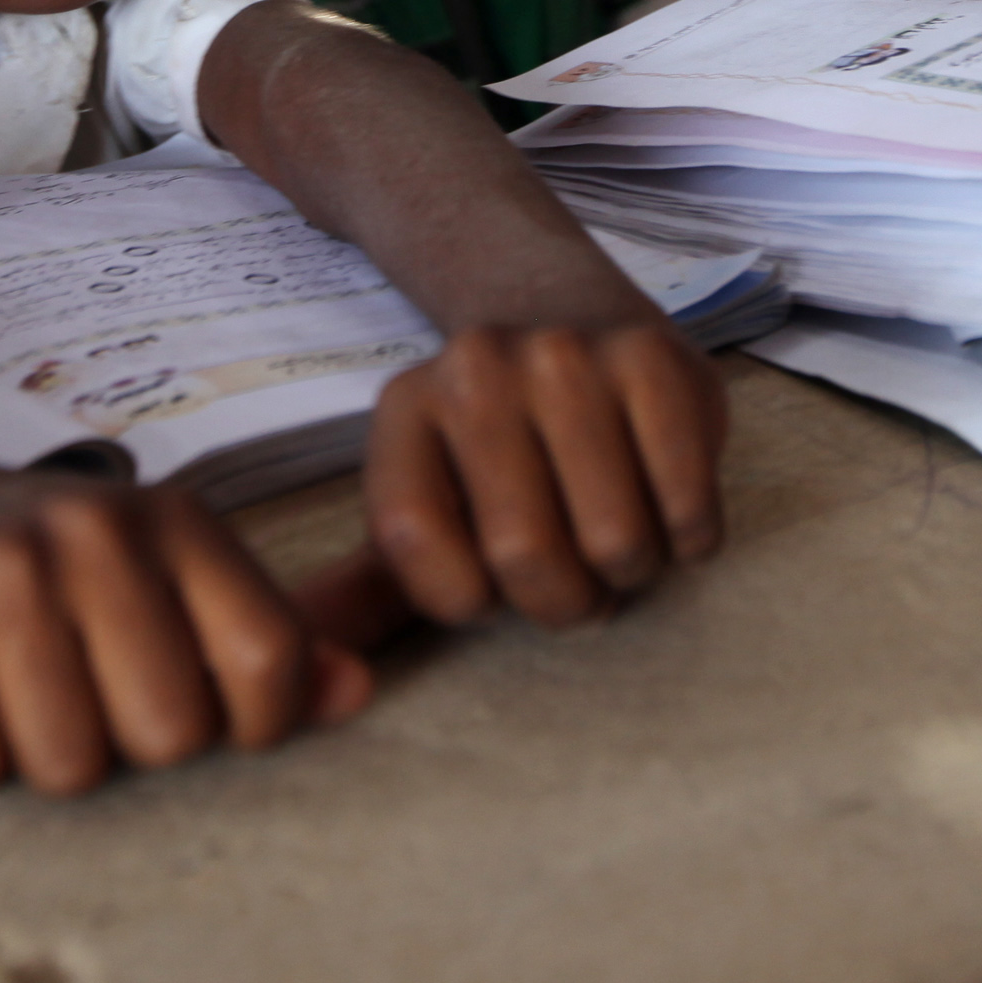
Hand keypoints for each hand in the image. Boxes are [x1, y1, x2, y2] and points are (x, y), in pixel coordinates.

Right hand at [0, 452, 370, 794]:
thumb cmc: (49, 559)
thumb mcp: (165, 570)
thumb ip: (262, 634)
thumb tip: (356, 692)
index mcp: (178, 519)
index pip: (269, 657)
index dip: (251, 724)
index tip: (205, 718)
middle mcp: (97, 533)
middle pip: (169, 734)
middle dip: (128, 745)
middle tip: (84, 691)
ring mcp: (3, 571)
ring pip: (70, 765)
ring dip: (41, 756)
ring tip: (16, 688)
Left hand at [363, 320, 728, 628]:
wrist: (576, 315)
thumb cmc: (501, 449)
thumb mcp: (427, 506)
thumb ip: (361, 592)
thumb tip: (292, 668)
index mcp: (406, 409)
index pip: (417, 551)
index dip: (470, 599)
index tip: (493, 579)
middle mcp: (475, 369)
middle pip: (523, 555)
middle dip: (565, 601)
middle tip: (577, 575)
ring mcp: (567, 355)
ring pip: (614, 541)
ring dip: (632, 571)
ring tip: (620, 535)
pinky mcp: (653, 359)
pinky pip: (686, 506)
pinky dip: (690, 538)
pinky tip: (667, 503)